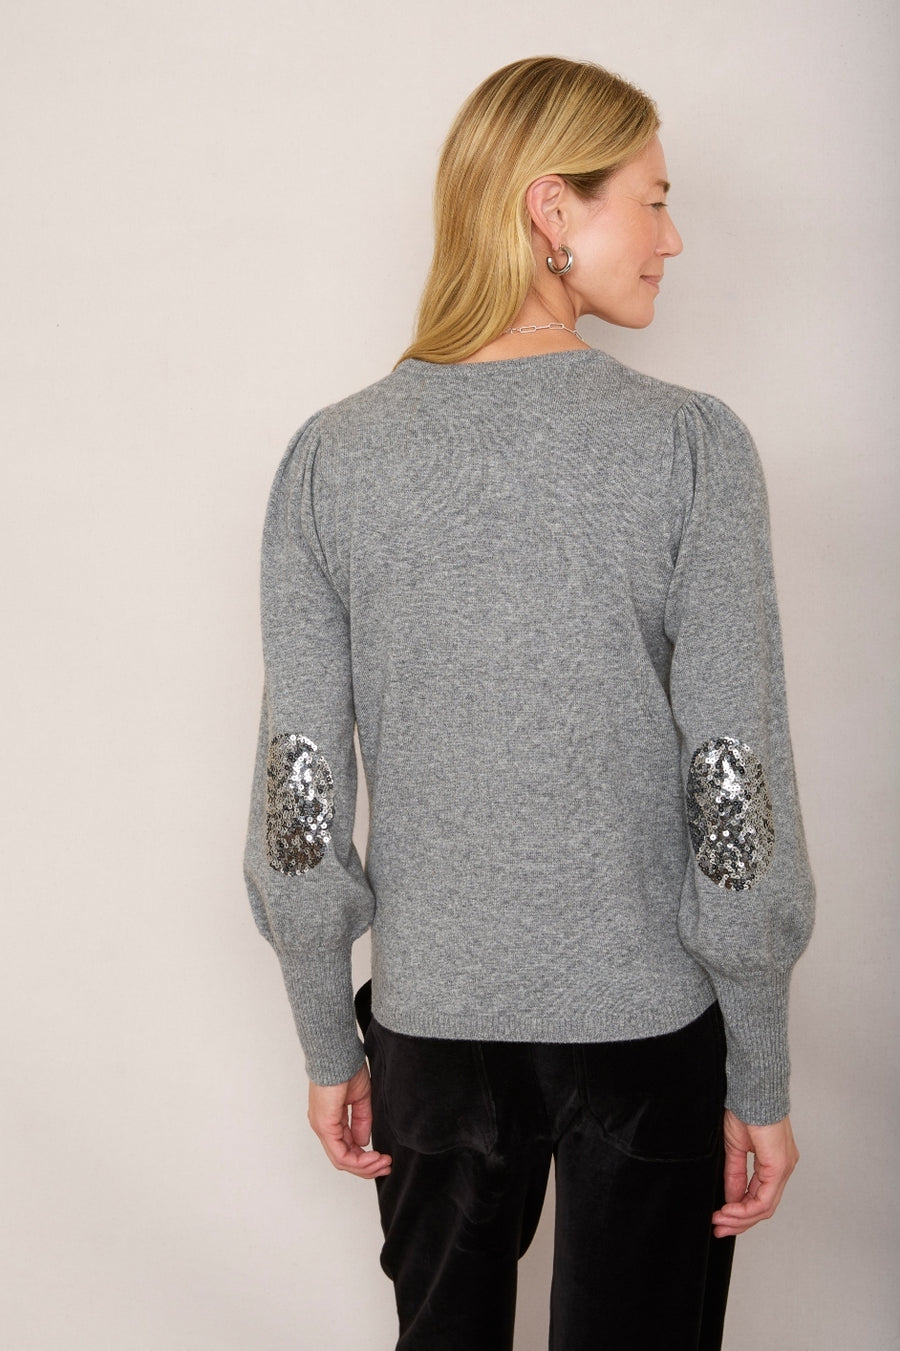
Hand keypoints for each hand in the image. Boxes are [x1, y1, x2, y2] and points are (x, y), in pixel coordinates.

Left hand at [307, 1064, 391, 1178]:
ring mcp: (322, 1127)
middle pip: (343, 1159)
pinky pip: (340, 1153)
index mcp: (330, 1120)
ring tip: (383, 1163)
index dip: (365, 1158)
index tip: (384, 1158)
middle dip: (367, 1167)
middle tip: (386, 1166)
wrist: (337, 1054)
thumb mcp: (359, 1098)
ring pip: (342, 1160)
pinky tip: (373, 1157)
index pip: (345, 1149)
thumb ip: (362, 1120)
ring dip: (365, 1166)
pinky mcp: (325, 1126)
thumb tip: (363, 1142)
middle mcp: (323, 1126)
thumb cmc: (345, 1067)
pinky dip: (358, 1160)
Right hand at [712, 1109, 798, 1237]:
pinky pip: (764, 1198)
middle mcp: (783, 1168)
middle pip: (764, 1207)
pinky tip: (729, 1210)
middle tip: (719, 1228)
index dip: (739, 1212)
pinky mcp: (779, 1166)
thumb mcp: (734, 1148)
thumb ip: (734, 1175)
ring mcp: (784, 1168)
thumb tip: (731, 1199)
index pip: (760, 1197)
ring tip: (720, 1221)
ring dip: (740, 1218)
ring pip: (765, 1206)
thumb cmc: (744, 1108)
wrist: (752, 1089)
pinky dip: (745, 1208)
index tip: (719, 1219)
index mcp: (774, 1163)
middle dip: (739, 1221)